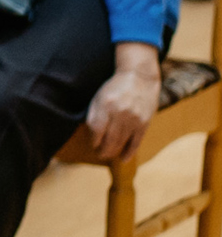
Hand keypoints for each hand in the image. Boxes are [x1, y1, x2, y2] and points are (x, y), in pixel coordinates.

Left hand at [86, 44, 162, 160]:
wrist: (139, 78)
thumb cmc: (115, 88)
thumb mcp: (99, 97)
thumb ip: (94, 114)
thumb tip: (91, 134)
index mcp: (106, 106)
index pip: (97, 130)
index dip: (94, 140)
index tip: (93, 144)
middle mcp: (120, 113)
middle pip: (110, 139)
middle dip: (103, 150)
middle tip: (100, 154)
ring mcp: (134, 119)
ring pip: (122, 142)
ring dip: (114, 151)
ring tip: (108, 155)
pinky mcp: (145, 123)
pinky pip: (136, 142)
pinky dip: (129, 152)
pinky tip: (123, 158)